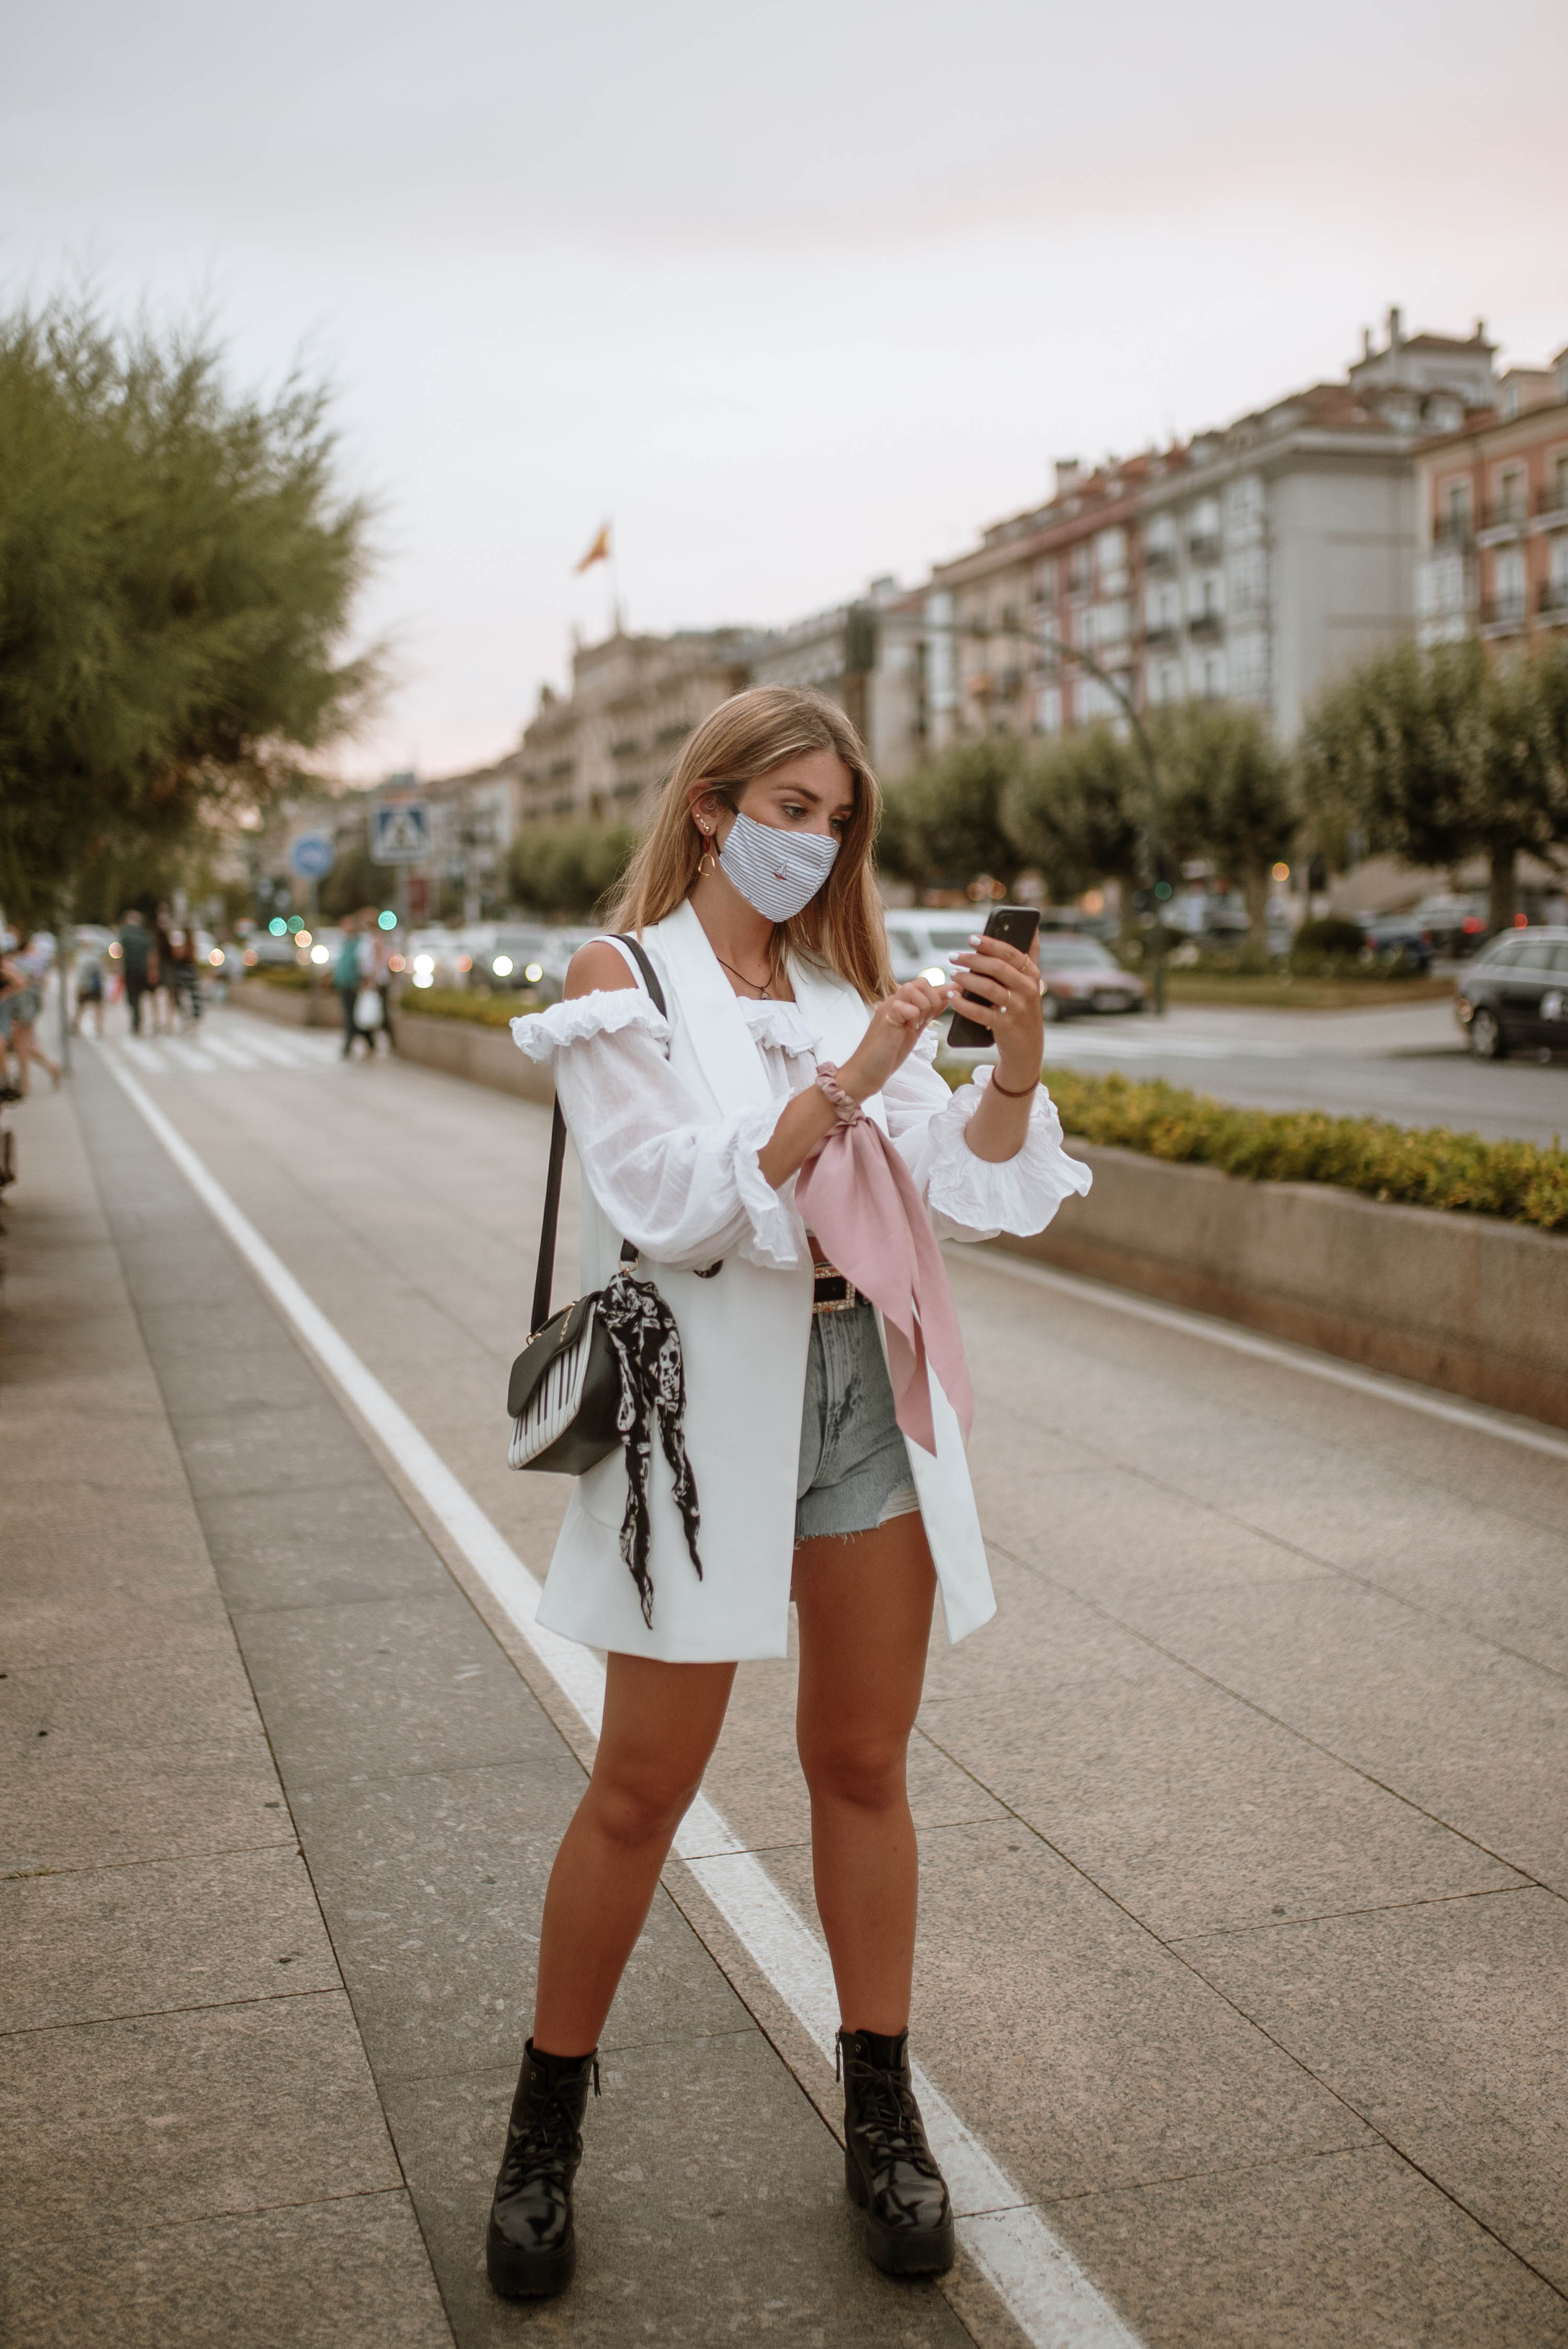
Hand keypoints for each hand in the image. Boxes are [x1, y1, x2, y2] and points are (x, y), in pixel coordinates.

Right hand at [839, 977, 947, 1098]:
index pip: (924, 985)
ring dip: (923, 1007)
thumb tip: (946, 998)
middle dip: (933, 1000)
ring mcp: (888, 1009)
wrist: (865, 1072)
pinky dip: (912, 1017)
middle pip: (921, 982)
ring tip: (915, 1025)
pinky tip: (908, 1029)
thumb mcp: (914, 1030)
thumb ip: (928, 1014)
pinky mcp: (885, 1020)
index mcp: (901, 1004)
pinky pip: (903, 1007)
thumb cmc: (887, 1054)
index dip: (940, 994)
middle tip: (926, 1020)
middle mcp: (894, 1002)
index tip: (945, 1007)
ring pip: (913, 989)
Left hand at [948, 931, 1044, 1086]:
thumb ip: (1030, 957)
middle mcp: (1028, 990)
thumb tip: (1033, 929)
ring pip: (988, 988)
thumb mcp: (1031, 984)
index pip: (1012, 953)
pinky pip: (981, 1013)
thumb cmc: (1023, 1009)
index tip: (972, 938)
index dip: (991, 944)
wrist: (1026, 1048)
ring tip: (952, 973)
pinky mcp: (1006, 1026)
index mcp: (1032, 975)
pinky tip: (953, 998)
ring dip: (967, 979)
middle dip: (973, 960)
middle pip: (998, 968)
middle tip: (953, 956)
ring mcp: (1018, 1009)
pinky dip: (964, 1005)